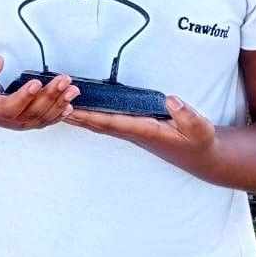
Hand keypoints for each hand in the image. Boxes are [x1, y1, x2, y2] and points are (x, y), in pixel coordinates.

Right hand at [0, 55, 76, 131]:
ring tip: (72, 89)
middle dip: (50, 96)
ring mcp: (18, 123)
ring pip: (42, 117)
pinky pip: (45, 121)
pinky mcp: (27, 121)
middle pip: (31, 112)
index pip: (9, 108)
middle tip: (64, 80)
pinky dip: (59, 113)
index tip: (35, 83)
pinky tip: (69, 104)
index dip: (23, 97)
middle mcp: (6, 120)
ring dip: (59, 103)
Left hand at [64, 96, 217, 172]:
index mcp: (147, 131)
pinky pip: (108, 122)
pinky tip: (80, 110)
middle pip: (100, 125)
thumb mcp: (200, 128)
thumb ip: (187, 115)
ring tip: (58, 105)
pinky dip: (92, 116)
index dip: (92, 116)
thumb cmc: (199, 141)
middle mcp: (135, 132)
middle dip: (77, 116)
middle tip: (53, 106)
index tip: (73, 110)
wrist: (202, 156)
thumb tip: (171, 100)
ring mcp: (133, 132)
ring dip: (81, 116)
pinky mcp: (135, 129)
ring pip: (101, 124)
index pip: (114, 123)